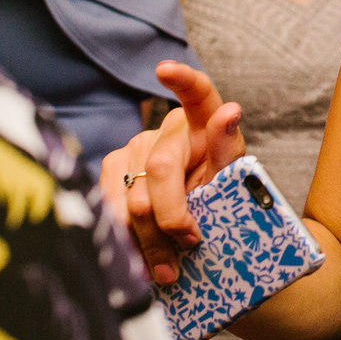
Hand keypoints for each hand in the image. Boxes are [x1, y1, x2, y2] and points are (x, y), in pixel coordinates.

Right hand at [101, 61, 243, 284]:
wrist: (197, 226)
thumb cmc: (219, 196)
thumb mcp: (231, 180)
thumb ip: (227, 151)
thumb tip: (231, 110)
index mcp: (203, 122)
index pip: (198, 93)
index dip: (183, 79)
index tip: (165, 70)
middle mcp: (163, 130)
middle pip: (159, 171)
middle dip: (172, 215)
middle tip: (189, 245)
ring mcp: (133, 149)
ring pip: (130, 199)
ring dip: (147, 240)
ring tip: (167, 269)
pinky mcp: (112, 172)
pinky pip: (109, 208)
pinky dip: (125, 239)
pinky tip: (139, 261)